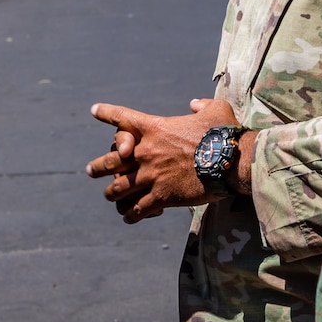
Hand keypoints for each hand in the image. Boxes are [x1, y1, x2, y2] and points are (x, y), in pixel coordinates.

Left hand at [85, 97, 240, 222]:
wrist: (231, 161)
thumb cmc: (223, 133)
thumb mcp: (214, 110)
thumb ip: (201, 106)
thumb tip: (195, 104)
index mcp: (155, 127)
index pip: (123, 118)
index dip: (106, 113)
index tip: (95, 110)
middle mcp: (146, 152)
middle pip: (111, 160)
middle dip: (99, 167)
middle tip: (91, 170)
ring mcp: (151, 176)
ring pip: (119, 188)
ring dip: (112, 194)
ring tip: (110, 197)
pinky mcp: (162, 197)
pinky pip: (137, 209)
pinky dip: (131, 214)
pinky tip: (130, 217)